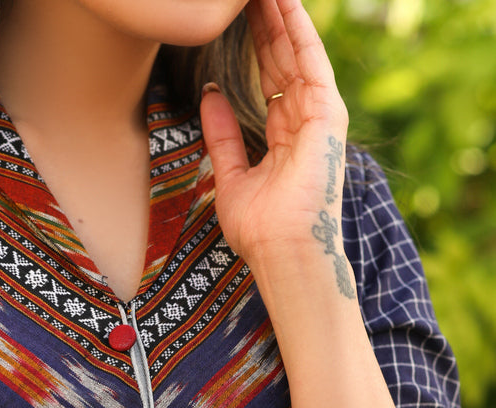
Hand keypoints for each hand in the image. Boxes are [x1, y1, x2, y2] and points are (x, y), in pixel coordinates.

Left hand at [200, 0, 348, 273]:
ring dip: (281, 16)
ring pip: (297, 52)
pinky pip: (312, 61)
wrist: (281, 252)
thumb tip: (210, 96)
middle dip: (266, 21)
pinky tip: (285, 2)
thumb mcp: (230, 176)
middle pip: (283, 59)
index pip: (270, 78)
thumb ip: (222, 137)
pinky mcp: (328, 115)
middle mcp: (304, 122)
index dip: (256, 45)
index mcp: (284, 137)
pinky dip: (298, 30)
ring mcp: (319, 117)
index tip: (239, 14)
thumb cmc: (259, 230)